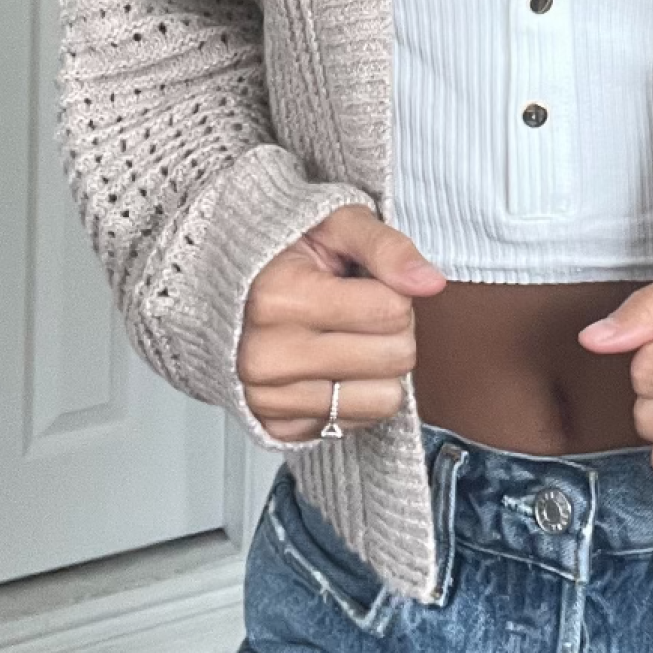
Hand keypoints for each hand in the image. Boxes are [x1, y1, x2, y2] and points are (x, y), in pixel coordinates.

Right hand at [237, 203, 446, 442]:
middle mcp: (267, 356)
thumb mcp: (336, 224)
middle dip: (392, 328)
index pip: (393, 310)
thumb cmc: (283, 251)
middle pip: (395, 357)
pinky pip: (355, 425)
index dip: (393, 290)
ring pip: (384, 399)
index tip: (363, 281)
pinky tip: (329, 366)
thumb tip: (430, 282)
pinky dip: (353, 396)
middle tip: (358, 309)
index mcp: (278, 298)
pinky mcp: (275, 428)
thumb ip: (388, 247)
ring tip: (345, 337)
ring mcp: (267, 398)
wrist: (221, 284)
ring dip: (378, 367)